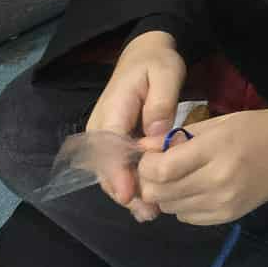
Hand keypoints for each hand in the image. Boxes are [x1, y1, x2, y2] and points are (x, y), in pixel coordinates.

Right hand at [84, 31, 185, 218]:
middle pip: (106, 166)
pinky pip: (118, 166)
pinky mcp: (115, 141)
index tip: (129, 194)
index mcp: (112, 110)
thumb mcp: (166, 73)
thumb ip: (160, 102)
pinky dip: (130, 184)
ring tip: (149, 213)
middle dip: (124, 191)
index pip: (109, 149)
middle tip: (148, 212)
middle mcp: (101, 127)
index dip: (118, 174)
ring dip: (128, 193)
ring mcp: (106, 136)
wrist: (145, 53)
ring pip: (111, 171)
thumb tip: (156, 132)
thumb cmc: (157, 62)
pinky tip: (147, 201)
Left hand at [135, 104, 267, 225]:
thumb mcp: (217, 123)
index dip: (146, 164)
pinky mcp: (229, 216)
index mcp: (216, 149)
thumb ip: (177, 137)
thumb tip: (142, 148)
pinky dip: (182, 205)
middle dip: (151, 181)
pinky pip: (187, 218)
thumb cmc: (255, 127)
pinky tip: (195, 189)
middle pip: (160, 194)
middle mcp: (219, 180)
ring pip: (170, 209)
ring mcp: (224, 202)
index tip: (150, 155)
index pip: (162, 169)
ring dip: (166, 194)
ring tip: (179, 178)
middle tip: (159, 168)